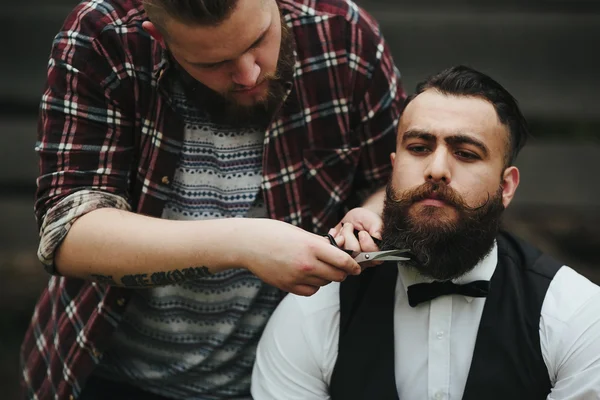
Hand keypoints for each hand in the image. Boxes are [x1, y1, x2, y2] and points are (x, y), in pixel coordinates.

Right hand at [234, 219, 361, 295]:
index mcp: (311, 247)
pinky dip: (314, 285)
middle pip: (337, 275)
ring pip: (324, 283)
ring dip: (327, 277)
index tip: (356, 266)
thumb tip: (338, 249)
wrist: (247, 244)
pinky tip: (308, 275)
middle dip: (342, 272)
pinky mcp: (288, 286)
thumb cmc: (272, 233)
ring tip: (318, 267)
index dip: (353, 265)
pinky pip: (311, 291)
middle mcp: (306, 264)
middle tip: (340, 266)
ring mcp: (296, 277)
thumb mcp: (300, 232)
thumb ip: (319, 243)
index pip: (342, 260)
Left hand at [328, 207, 383, 267]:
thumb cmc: (367, 220)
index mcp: (375, 254)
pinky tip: (336, 231)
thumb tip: (377, 237)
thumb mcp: (374, 221)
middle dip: (349, 236)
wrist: (354, 219)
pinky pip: (331, 250)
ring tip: (344, 228)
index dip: (366, 244)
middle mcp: (362, 260)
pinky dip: (331, 237)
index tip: (363, 233)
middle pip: (354, 253)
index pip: (372, 256)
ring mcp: (348, 259)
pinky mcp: (337, 255)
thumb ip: (377, 228)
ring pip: (341, 252)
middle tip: (350, 226)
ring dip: (341, 236)